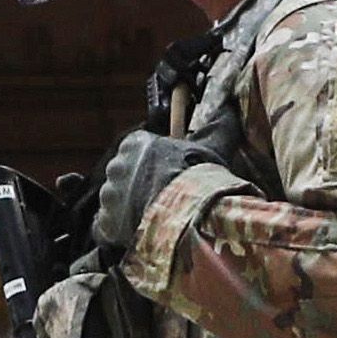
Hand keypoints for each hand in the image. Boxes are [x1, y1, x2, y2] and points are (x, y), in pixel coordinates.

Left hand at [94, 126, 236, 250]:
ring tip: (155, 219)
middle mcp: (115, 166)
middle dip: (138, 186)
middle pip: (123, 176)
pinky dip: (122, 232)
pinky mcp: (105, 223)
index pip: (135, 150)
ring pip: (116, 202)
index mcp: (134, 143)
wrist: (187, 216)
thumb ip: (218, 126)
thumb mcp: (212, 147)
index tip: (166, 174)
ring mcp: (108, 196)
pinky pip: (109, 227)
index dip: (152, 164)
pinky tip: (142, 233)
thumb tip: (232, 105)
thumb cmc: (198, 178)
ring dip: (129, 210)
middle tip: (162, 200)